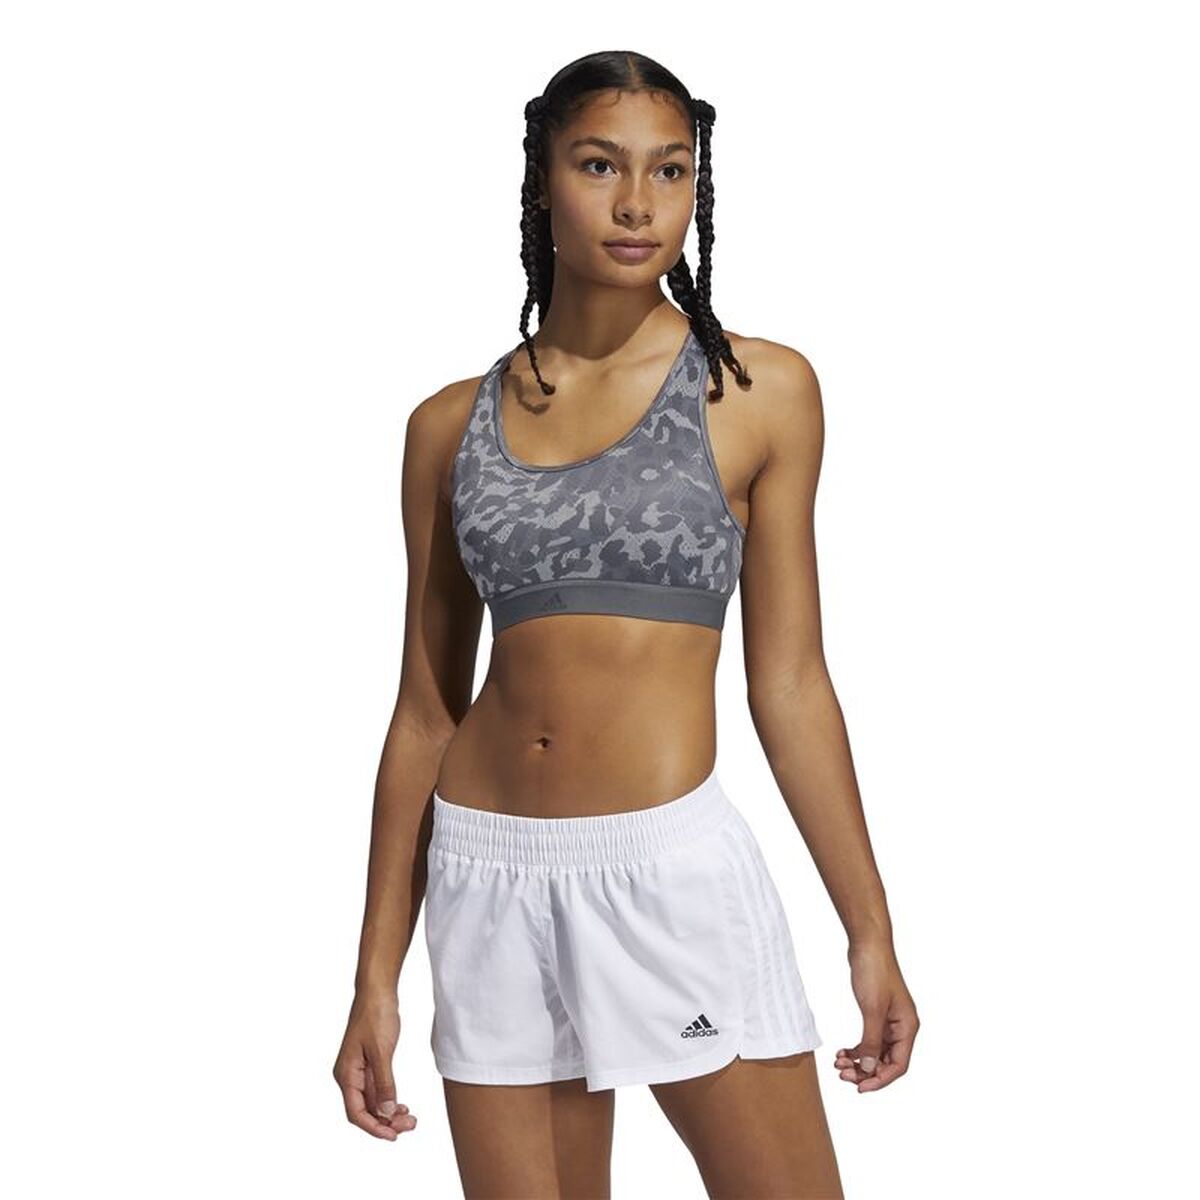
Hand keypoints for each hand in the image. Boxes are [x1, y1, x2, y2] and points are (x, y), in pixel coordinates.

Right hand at [333, 990, 416, 1138]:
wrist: (377, 990)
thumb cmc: (375, 1014)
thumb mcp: (382, 1050)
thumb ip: (384, 1083)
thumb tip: (386, 1113)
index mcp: (346, 1074)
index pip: (356, 1112)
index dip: (373, 1128)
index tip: (393, 1135)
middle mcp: (349, 1076)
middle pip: (365, 1111)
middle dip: (385, 1122)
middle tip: (410, 1124)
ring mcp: (359, 1071)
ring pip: (373, 1102)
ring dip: (389, 1113)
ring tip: (410, 1118)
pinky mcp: (370, 1064)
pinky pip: (378, 1090)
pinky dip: (389, 1100)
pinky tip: (402, 1106)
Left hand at [834, 938, 918, 1091]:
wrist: (868, 944)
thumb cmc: (875, 972)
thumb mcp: (872, 1009)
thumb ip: (871, 1041)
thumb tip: (869, 1069)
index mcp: (907, 1028)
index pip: (898, 1066)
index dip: (880, 1080)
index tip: (859, 1088)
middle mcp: (902, 1028)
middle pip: (886, 1062)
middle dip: (865, 1071)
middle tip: (842, 1074)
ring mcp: (889, 1021)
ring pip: (876, 1053)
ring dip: (859, 1061)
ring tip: (838, 1064)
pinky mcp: (877, 1014)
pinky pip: (869, 1040)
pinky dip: (857, 1049)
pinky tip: (842, 1051)